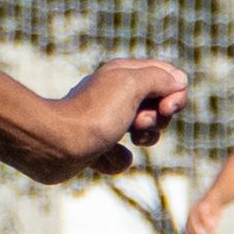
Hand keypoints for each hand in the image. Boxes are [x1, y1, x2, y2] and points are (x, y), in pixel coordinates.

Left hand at [10, 57, 191, 182]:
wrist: (55, 145)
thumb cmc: (94, 114)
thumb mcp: (132, 85)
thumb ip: (159, 78)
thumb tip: (178, 82)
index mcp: (124, 73)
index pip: (166, 76)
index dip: (173, 93)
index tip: (166, 107)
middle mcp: (116, 94)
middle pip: (159, 105)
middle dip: (157, 118)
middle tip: (138, 123)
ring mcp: (107, 121)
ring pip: (145, 132)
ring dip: (144, 138)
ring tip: (127, 138)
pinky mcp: (97, 147)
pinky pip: (121, 156)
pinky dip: (115, 160)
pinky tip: (100, 156)